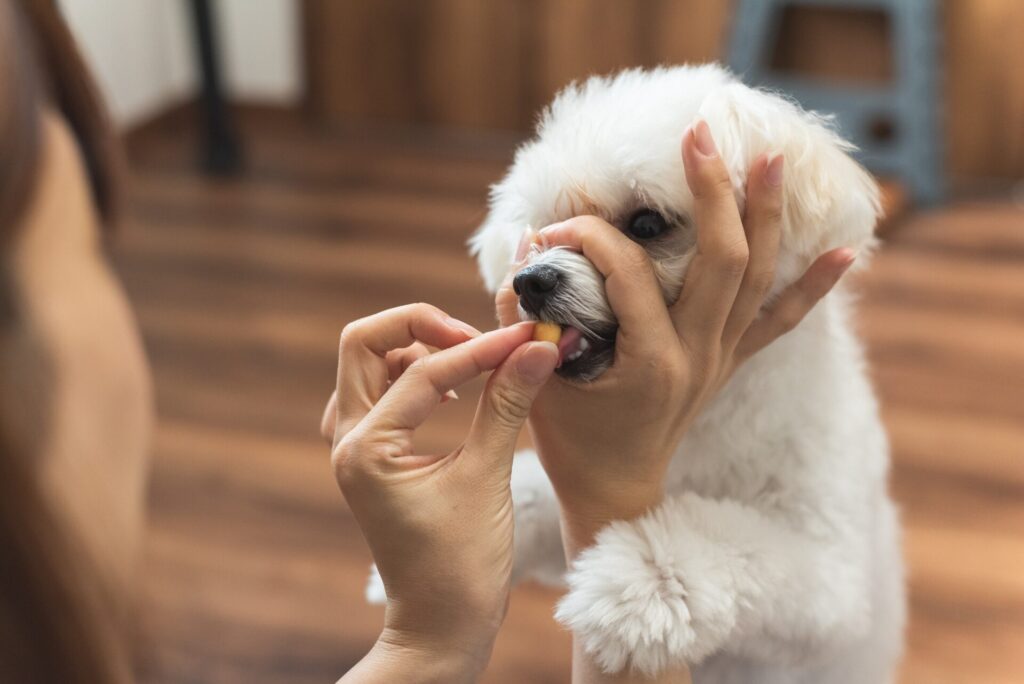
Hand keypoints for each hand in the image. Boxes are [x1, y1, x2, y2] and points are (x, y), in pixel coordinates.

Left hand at [324, 304, 557, 682]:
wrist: (441, 623)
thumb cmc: (462, 565)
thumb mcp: (487, 478)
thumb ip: (507, 404)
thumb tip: (537, 347)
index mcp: (366, 450)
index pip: (425, 373)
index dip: (482, 349)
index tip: (527, 337)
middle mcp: (347, 440)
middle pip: (365, 343)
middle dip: (423, 326)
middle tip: (478, 339)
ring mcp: (354, 446)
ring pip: (370, 362)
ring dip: (418, 348)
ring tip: (473, 360)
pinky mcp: (372, 454)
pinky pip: (380, 390)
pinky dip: (414, 375)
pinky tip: (455, 392)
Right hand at [495, 121, 854, 550]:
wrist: (614, 491)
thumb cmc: (571, 443)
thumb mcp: (532, 380)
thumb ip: (519, 314)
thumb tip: (525, 248)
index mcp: (647, 361)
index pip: (625, 273)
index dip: (586, 237)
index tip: (553, 229)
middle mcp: (697, 356)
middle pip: (720, 259)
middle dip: (711, 191)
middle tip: (701, 136)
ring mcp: (721, 359)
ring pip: (758, 277)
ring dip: (765, 215)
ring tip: (770, 157)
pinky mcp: (730, 363)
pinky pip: (780, 323)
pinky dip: (813, 289)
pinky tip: (845, 253)